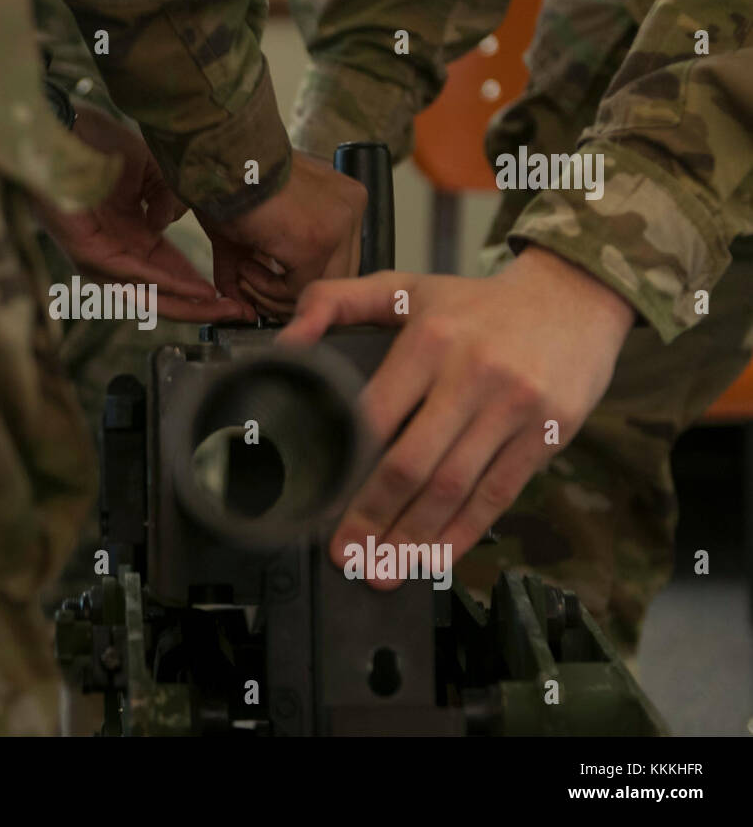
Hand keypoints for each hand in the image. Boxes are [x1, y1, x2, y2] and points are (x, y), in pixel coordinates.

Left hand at [34, 106, 252, 321]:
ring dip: (188, 304)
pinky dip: (164, 284)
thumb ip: (167, 198)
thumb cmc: (95, 144)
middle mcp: (114, 253)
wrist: (63, 126)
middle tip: (238, 314)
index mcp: (128, 236)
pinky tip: (192, 289)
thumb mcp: (148, 172)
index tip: (233, 297)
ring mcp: (98, 258)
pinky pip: (132, 275)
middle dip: (202, 306)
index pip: (170, 272)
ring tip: (221, 308)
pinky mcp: (87, 253)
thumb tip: (169, 223)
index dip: (201, 287)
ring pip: (148, 293)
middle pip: (163, 293)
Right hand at [198, 150, 365, 319]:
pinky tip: (245, 267)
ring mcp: (340, 225)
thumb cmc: (230, 180)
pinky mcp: (318, 242)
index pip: (339, 259)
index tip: (266, 287)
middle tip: (251, 289)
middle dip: (288, 295)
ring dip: (272, 294)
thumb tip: (246, 310)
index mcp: (343, 199)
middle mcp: (351, 208)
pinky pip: (297, 288)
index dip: (301, 282)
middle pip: (334, 277)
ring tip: (243, 274)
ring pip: (317, 287)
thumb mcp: (254, 228)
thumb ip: (256, 269)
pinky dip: (266, 288)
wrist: (218, 158)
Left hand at [277, 246, 633, 580]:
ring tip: (383, 572)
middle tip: (347, 556)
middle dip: (373, 517)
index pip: (374, 415)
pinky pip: (499, 494)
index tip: (319, 503)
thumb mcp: (404, 287)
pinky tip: (436, 557)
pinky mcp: (550, 431)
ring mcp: (515, 406)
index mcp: (429, 341)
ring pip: (454, 487)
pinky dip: (464, 532)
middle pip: (412, 463)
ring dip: (415, 538)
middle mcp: (472, 373)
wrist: (575, 295)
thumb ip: (335, 302)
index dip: (345, 467)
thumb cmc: (477, 302)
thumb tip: (286, 344)